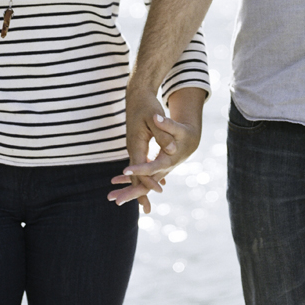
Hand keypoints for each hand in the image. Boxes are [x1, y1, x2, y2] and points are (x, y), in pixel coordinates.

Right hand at [108, 85, 203, 209]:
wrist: (137, 94)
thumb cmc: (147, 105)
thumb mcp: (155, 117)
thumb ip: (163, 133)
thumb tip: (171, 149)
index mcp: (136, 144)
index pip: (140, 169)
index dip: (149, 180)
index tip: (159, 191)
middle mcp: (133, 148)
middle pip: (134, 176)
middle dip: (138, 193)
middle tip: (146, 210)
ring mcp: (134, 147)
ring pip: (135, 172)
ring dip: (140, 187)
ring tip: (145, 203)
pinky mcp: (137, 144)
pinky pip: (139, 165)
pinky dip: (143, 176)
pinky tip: (152, 181)